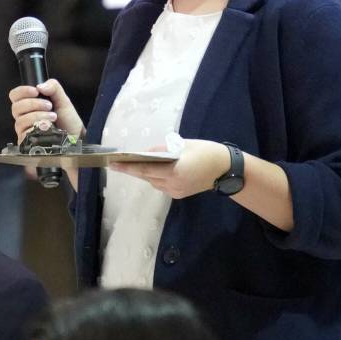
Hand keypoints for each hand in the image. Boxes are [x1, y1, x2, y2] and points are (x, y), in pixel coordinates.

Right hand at [9, 79, 82, 142]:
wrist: (74, 134)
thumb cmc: (66, 118)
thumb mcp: (62, 99)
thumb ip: (53, 87)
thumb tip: (40, 86)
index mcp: (28, 103)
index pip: (15, 95)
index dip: (22, 91)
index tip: (35, 91)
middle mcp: (23, 116)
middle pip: (16, 107)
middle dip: (34, 104)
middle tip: (49, 105)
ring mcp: (24, 129)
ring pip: (21, 120)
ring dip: (38, 116)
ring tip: (53, 116)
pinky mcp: (26, 140)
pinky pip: (25, 133)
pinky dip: (38, 127)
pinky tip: (49, 126)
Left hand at [110, 139, 230, 198]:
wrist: (227, 170)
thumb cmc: (206, 152)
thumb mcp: (184, 145)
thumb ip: (163, 149)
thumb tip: (147, 153)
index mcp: (174, 171)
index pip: (145, 169)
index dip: (128, 167)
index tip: (113, 164)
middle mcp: (173, 184)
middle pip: (147, 176)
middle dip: (133, 169)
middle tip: (118, 162)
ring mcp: (176, 192)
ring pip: (153, 182)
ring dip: (146, 172)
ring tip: (136, 163)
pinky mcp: (179, 194)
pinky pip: (161, 185)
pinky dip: (156, 176)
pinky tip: (155, 169)